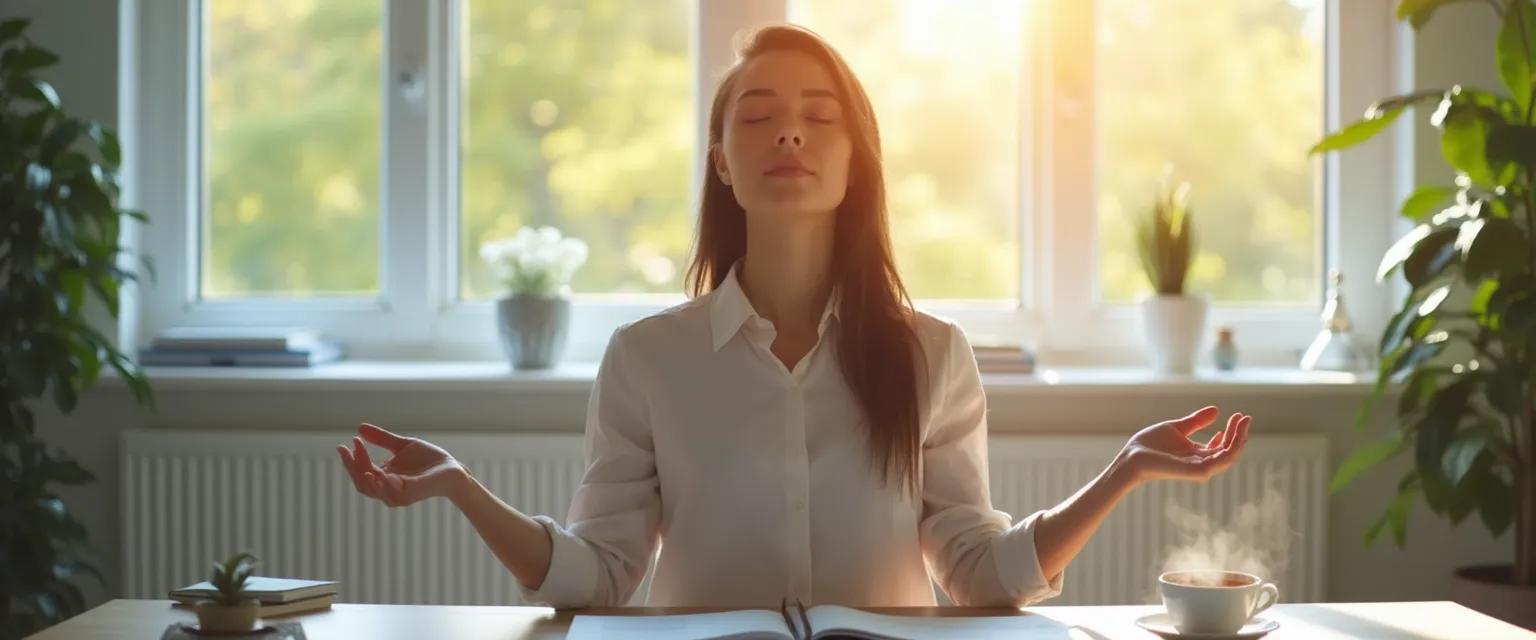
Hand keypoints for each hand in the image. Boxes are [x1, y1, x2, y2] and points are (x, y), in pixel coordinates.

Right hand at [335, 424, 467, 506]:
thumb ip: (382, 439)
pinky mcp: (412, 494)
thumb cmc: (428, 459)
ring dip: (364, 474)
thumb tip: (359, 427)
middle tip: (346, 448)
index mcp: (384, 478)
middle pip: (362, 483)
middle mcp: (388, 489)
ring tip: (358, 457)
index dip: (351, 459)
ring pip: (374, 490)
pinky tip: (379, 472)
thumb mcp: (402, 445)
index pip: (361, 472)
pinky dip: (385, 483)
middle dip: (352, 466)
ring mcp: (399, 494)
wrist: (452, 468)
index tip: (346, 443)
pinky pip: (395, 492)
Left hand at [1115, 406, 1250, 485]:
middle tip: (1245, 417)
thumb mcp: (1177, 428)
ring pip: (1229, 456)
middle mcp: (1201, 463)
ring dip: (1239, 439)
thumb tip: (1216, 410)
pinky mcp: (1196, 471)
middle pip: (1229, 450)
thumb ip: (1196, 421)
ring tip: (1242, 421)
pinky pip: (1220, 462)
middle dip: (1239, 433)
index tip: (1238, 415)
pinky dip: (1231, 449)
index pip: (1222, 446)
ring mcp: (1200, 469)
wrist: (1132, 456)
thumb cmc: (1149, 445)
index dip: (1233, 431)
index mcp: (1197, 454)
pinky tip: (1233, 433)